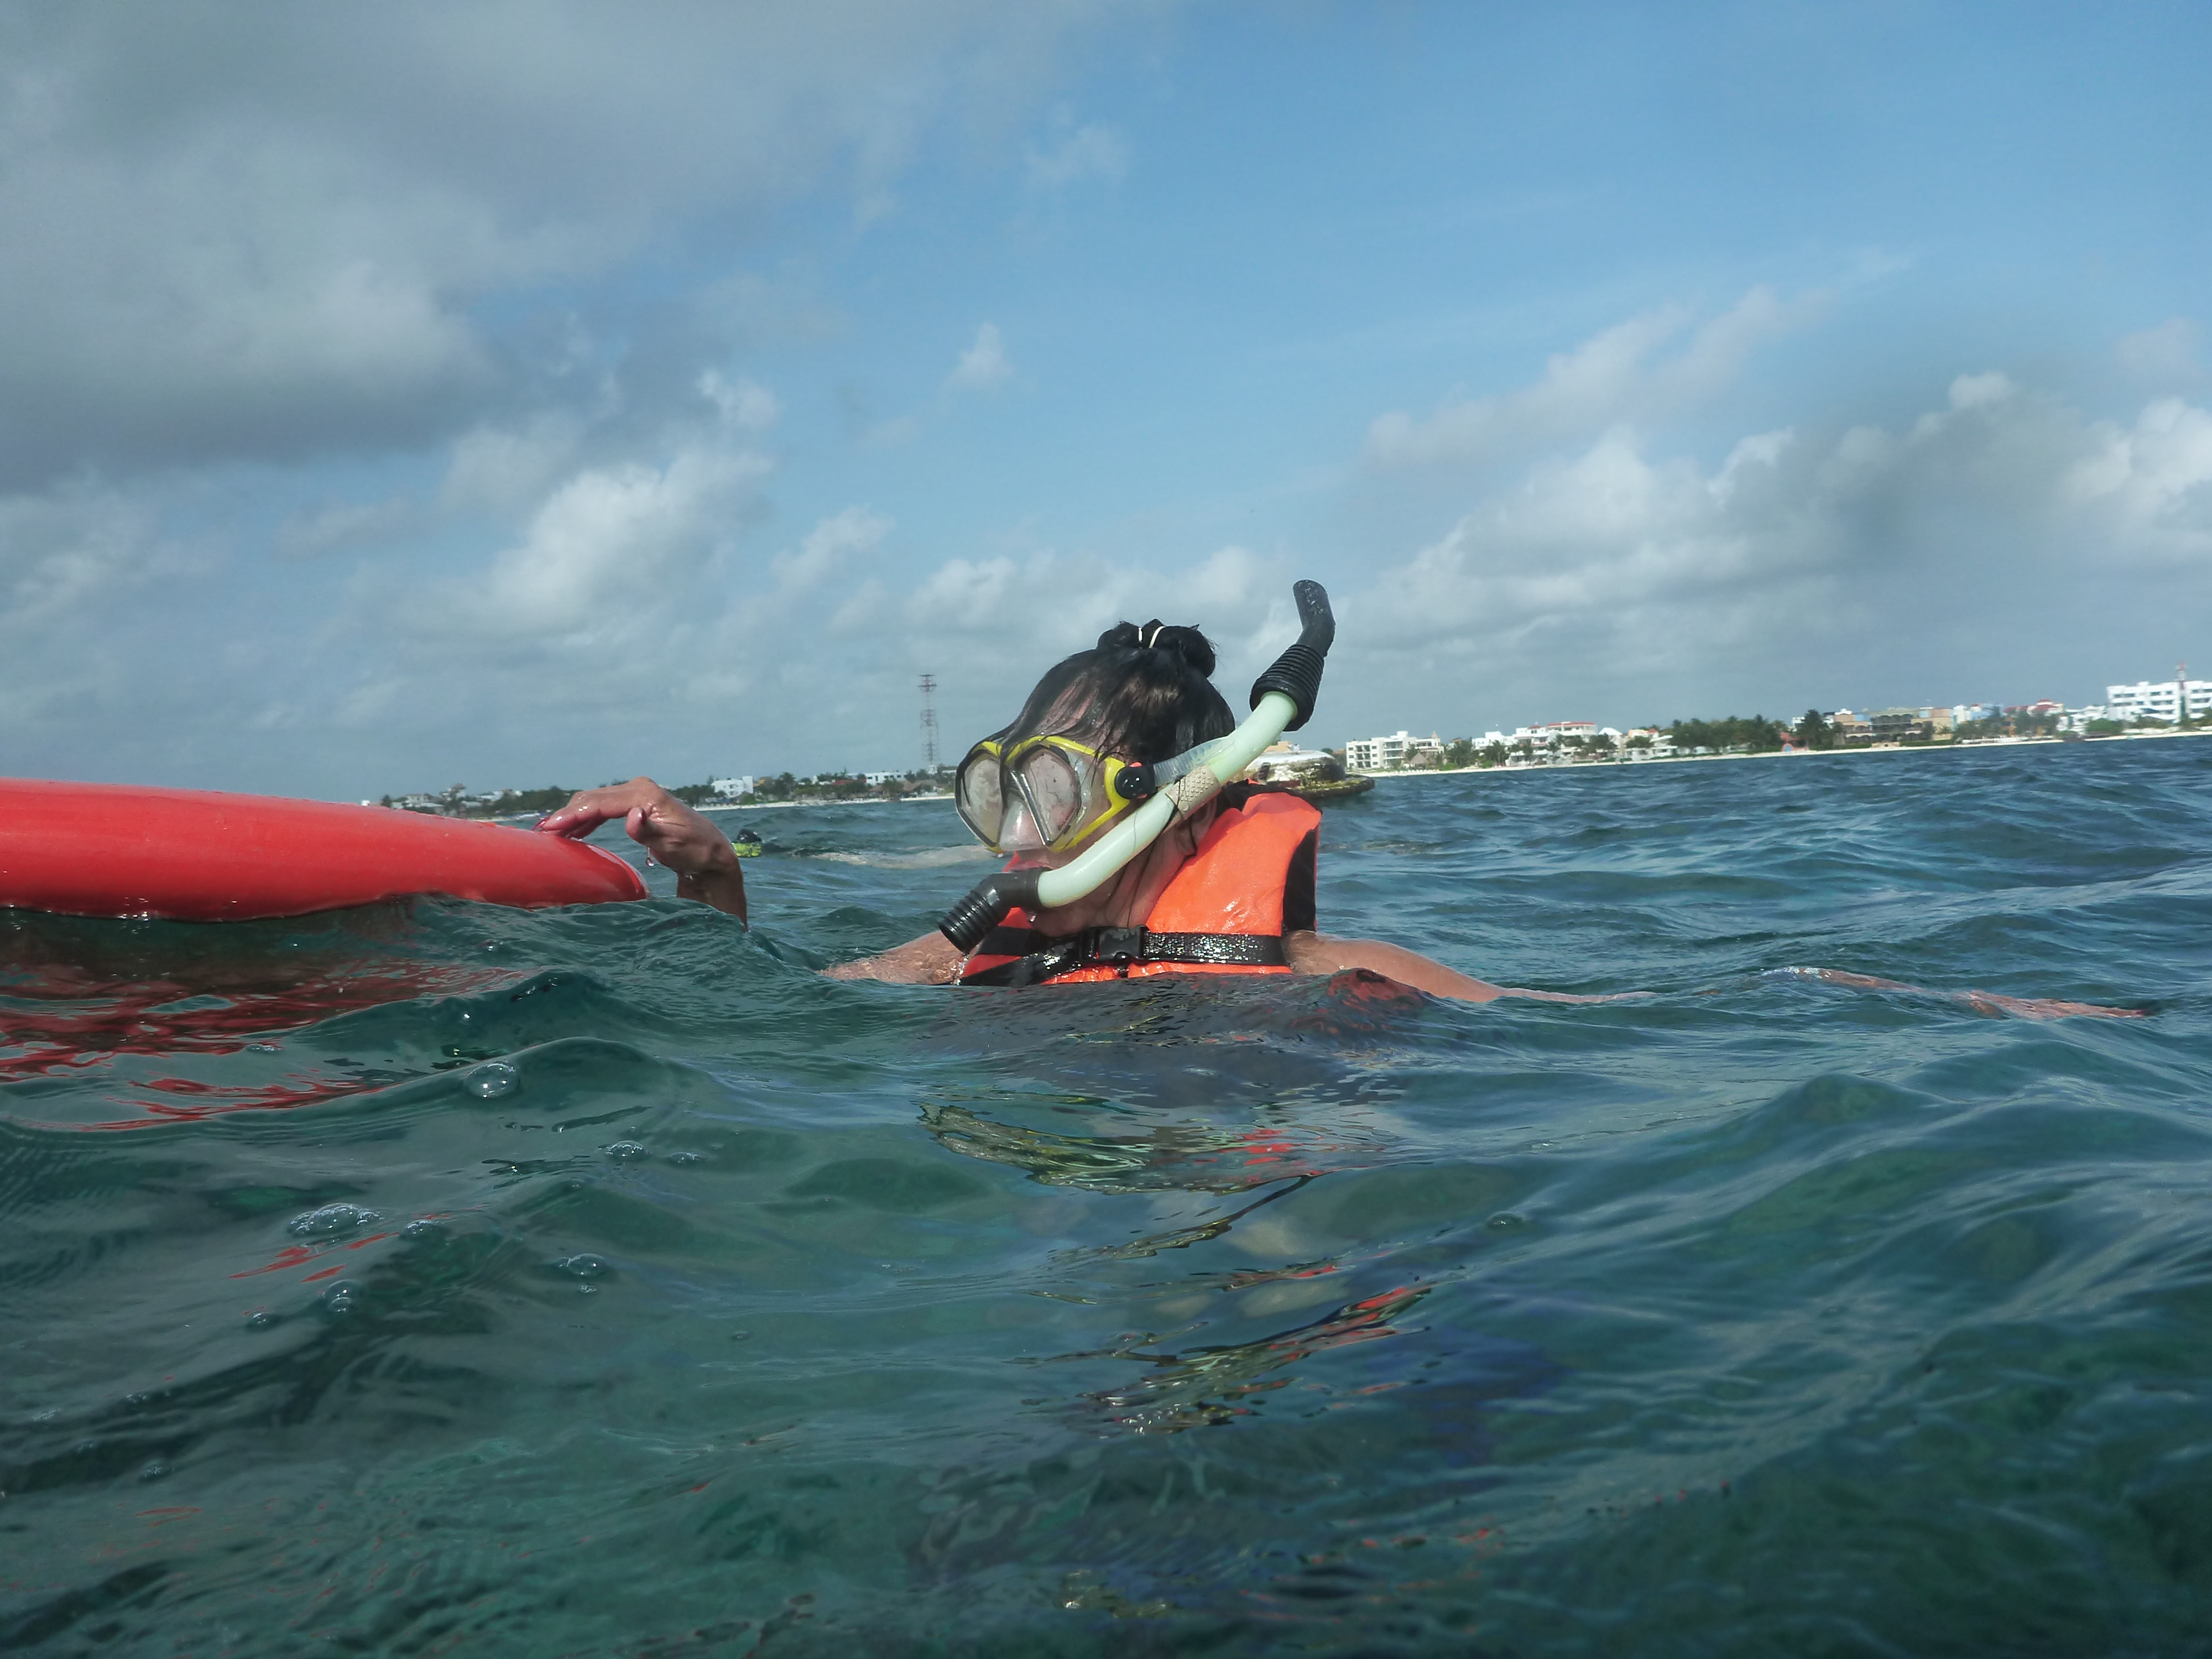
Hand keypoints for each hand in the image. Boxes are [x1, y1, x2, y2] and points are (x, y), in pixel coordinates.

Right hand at [536, 777, 746, 920]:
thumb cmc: (694, 850)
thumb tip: (631, 816)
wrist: (711, 852)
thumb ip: (648, 830)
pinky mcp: (637, 804)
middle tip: (541, 832)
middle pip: (593, 799)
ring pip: (596, 802)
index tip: (549, 828)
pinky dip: (587, 818)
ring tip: (550, 831)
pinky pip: (605, 808)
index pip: (600, 804)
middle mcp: (639, 788)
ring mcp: (638, 794)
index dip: (572, 815)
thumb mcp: (672, 843)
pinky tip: (572, 830)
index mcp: (644, 794)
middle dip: (566, 814)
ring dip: (573, 816)